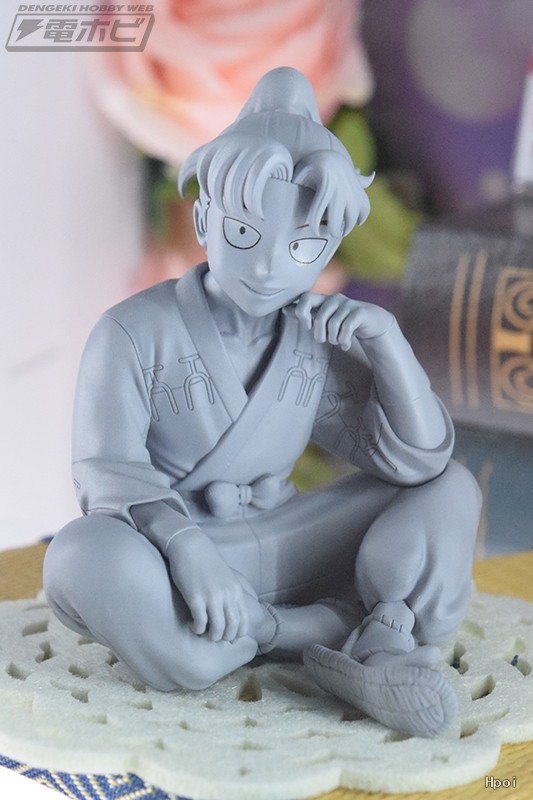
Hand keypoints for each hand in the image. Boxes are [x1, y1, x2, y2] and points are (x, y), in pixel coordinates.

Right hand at [167, 528, 253, 642]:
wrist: (190, 546)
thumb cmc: (205, 561)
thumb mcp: (225, 576)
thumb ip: (229, 593)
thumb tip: (229, 611)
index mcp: (235, 590)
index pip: (244, 621)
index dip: (237, 634)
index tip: (228, 637)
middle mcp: (227, 595)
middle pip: (232, 628)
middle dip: (224, 638)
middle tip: (214, 637)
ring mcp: (212, 597)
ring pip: (218, 630)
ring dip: (211, 637)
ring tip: (203, 633)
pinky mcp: (195, 597)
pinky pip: (200, 623)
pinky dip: (197, 630)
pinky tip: (193, 625)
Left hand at [293, 292, 393, 349]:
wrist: (371, 321)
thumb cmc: (342, 320)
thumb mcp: (323, 316)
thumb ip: (305, 313)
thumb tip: (284, 308)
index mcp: (322, 299)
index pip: (305, 298)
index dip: (302, 314)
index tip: (308, 327)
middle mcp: (334, 299)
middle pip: (319, 318)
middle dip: (319, 335)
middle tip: (324, 340)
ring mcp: (348, 304)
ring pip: (333, 325)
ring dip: (334, 340)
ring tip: (337, 341)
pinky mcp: (359, 312)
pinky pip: (346, 329)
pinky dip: (344, 341)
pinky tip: (345, 345)